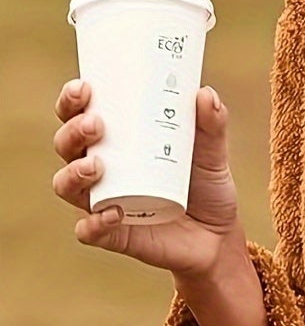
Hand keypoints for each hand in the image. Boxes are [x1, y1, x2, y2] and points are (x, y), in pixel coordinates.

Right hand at [52, 76, 242, 279]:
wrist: (218, 237)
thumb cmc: (205, 188)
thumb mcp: (211, 154)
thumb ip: (211, 125)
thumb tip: (206, 94)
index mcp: (114, 142)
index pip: (78, 116)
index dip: (71, 101)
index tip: (84, 88)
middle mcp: (99, 170)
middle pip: (66, 146)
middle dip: (72, 132)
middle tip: (96, 125)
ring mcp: (103, 202)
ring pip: (67, 186)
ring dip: (74, 173)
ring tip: (96, 166)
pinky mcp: (114, 235)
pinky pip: (89, 231)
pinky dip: (95, 223)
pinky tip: (113, 212)